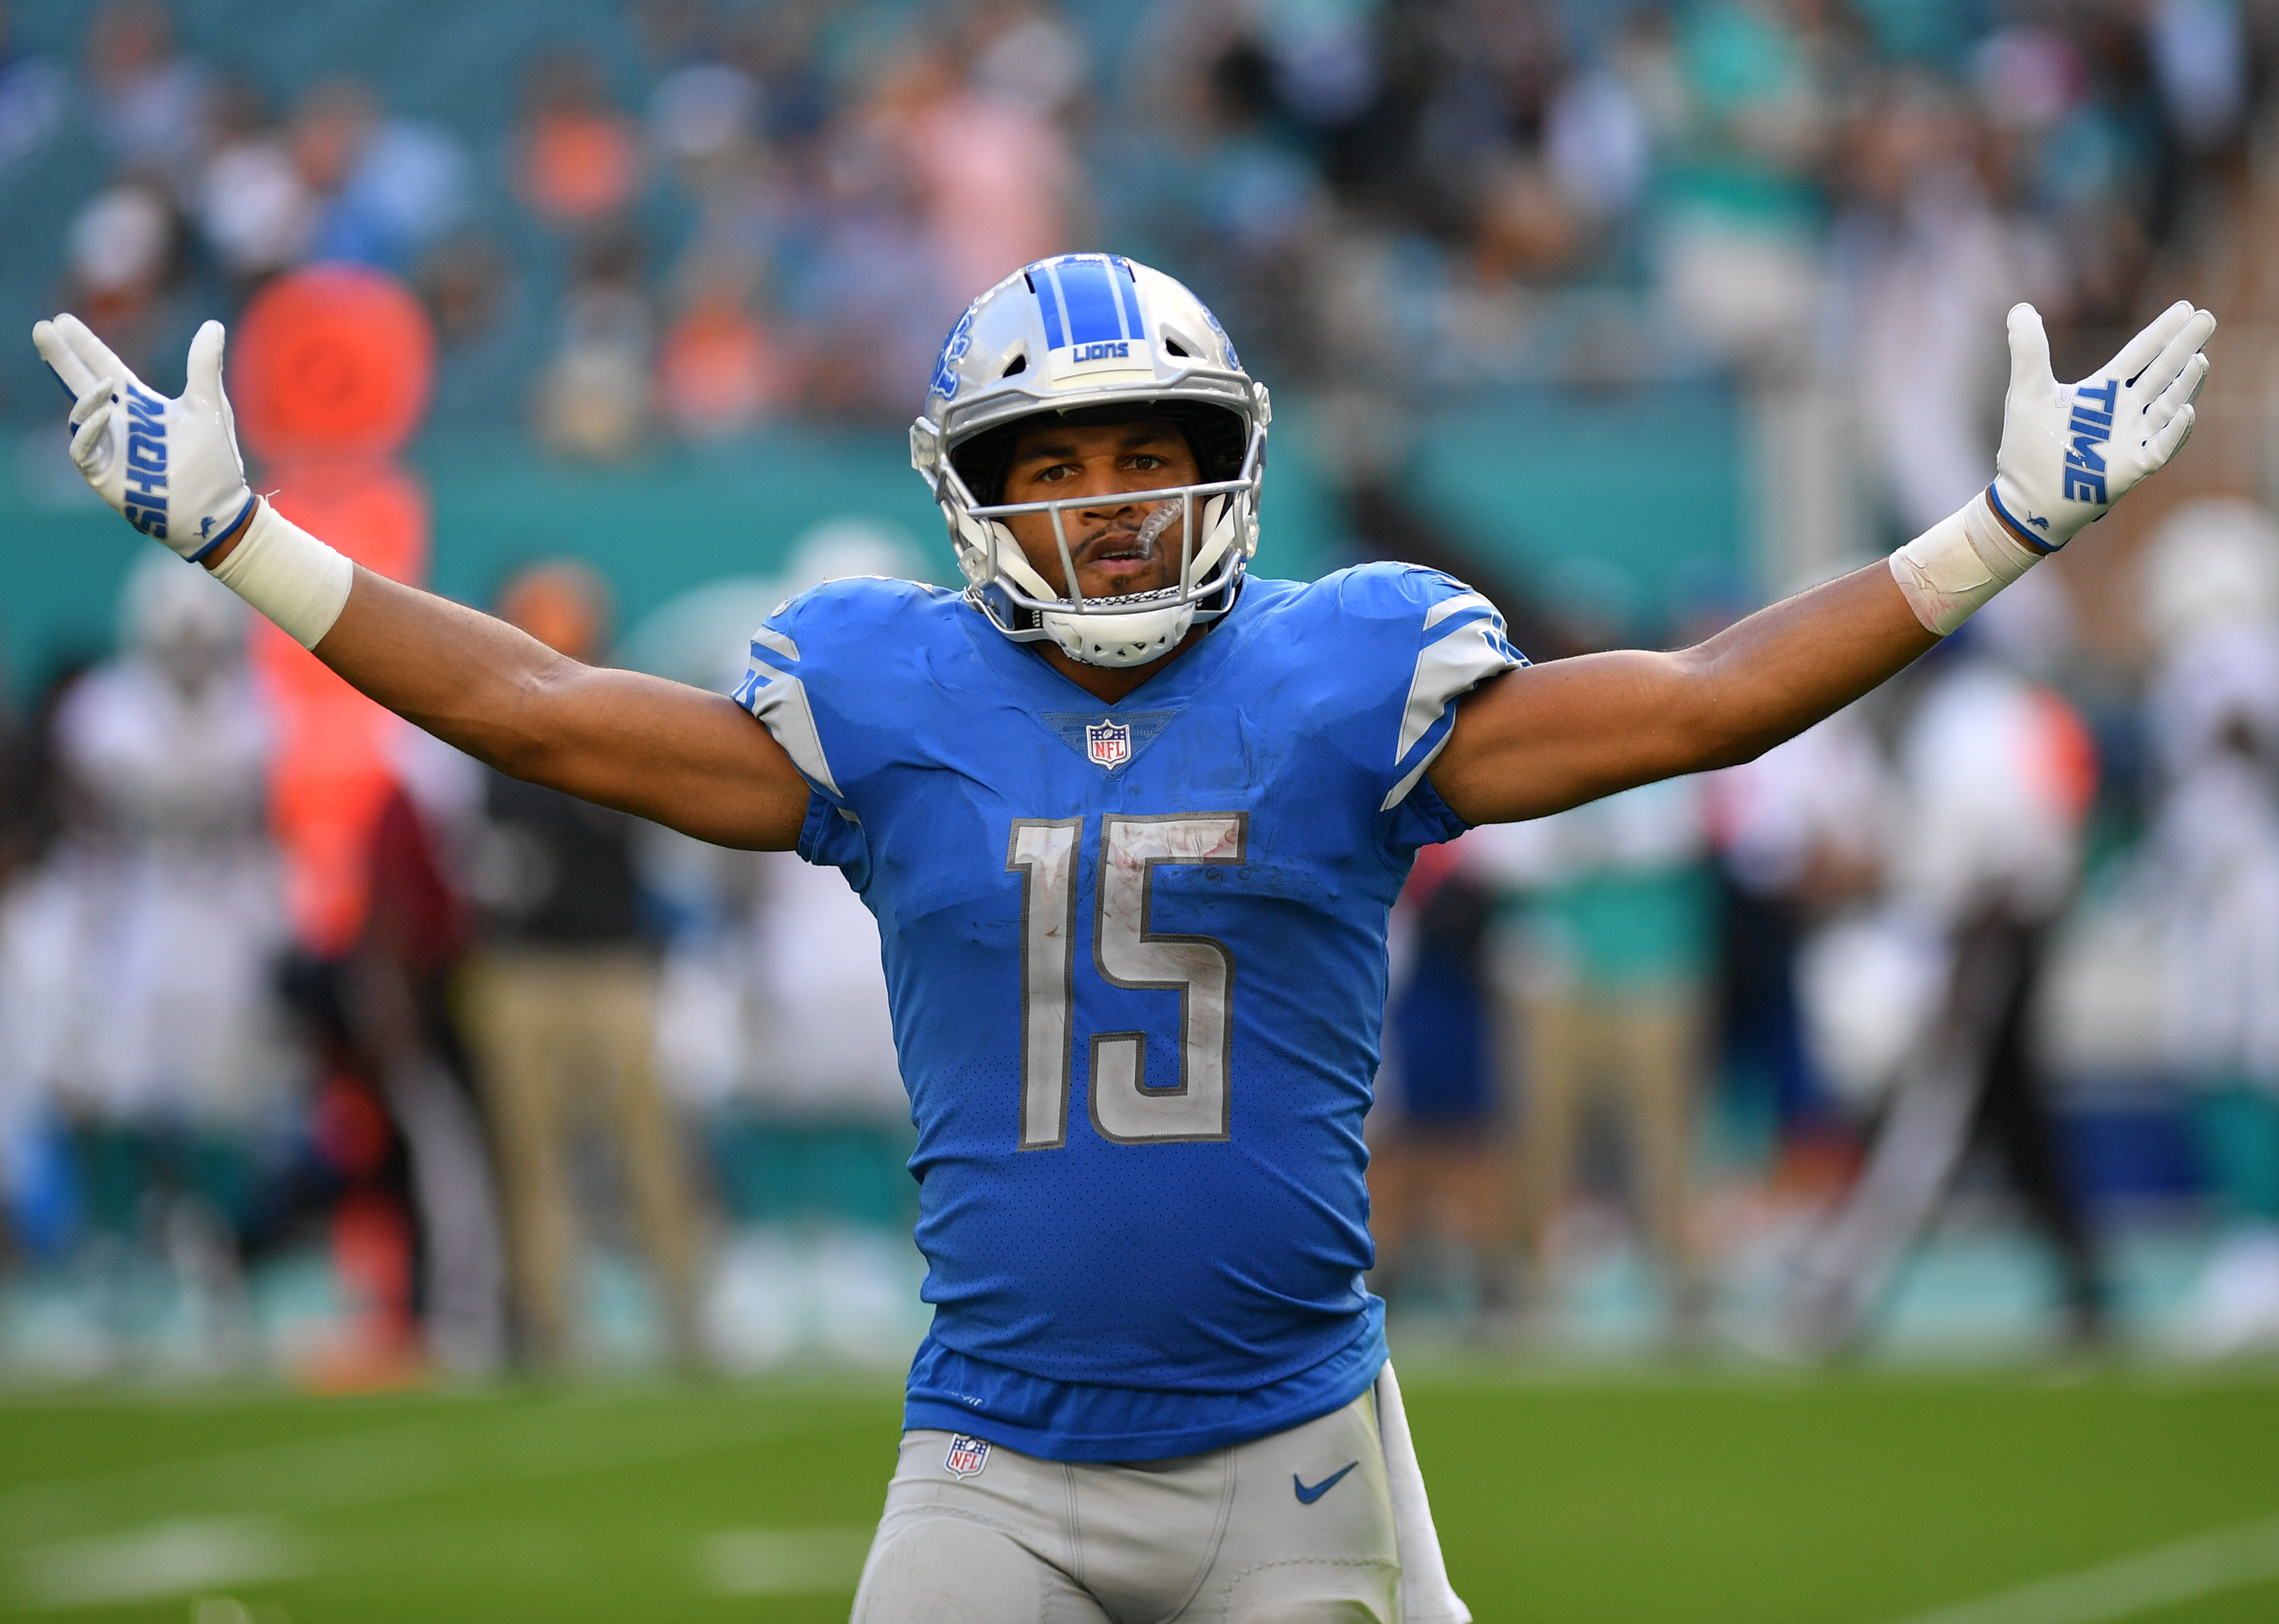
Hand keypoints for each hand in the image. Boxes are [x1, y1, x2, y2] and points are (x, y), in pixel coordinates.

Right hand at [30, 313, 255, 560]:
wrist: (218, 511)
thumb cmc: (216, 462)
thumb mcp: (209, 406)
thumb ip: (204, 366)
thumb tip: (212, 325)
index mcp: (142, 405)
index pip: (105, 367)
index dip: (84, 345)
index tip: (61, 319)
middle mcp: (121, 424)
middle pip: (82, 384)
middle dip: (62, 358)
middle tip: (42, 328)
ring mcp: (110, 449)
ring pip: (80, 416)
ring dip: (86, 397)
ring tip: (102, 383)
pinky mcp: (105, 476)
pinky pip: (84, 450)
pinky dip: (89, 431)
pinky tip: (102, 414)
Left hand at [1989, 300, 2213, 552]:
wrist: (2024, 498)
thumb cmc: (2026, 447)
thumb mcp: (2026, 392)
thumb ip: (2028, 351)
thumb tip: (2020, 308)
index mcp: (2103, 391)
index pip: (2140, 354)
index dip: (2162, 332)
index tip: (2186, 308)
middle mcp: (2124, 410)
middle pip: (2161, 372)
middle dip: (2184, 347)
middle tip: (2206, 319)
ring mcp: (2132, 438)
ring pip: (2168, 405)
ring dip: (2185, 383)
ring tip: (2199, 359)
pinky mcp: (2133, 466)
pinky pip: (2161, 446)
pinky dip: (2174, 430)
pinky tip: (2184, 410)